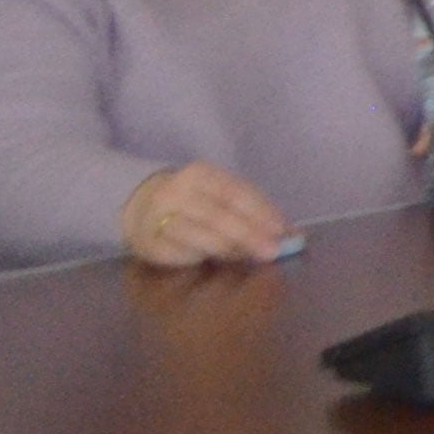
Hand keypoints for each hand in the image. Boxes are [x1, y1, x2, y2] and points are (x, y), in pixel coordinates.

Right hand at [121, 161, 290, 267]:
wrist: (140, 206)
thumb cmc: (197, 202)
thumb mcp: (222, 196)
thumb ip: (254, 211)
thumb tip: (293, 235)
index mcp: (200, 174)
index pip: (235, 192)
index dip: (260, 211)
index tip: (281, 230)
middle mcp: (176, 192)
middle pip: (217, 214)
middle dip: (248, 233)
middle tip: (272, 251)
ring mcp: (158, 218)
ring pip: (197, 234)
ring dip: (228, 247)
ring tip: (251, 256)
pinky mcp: (150, 244)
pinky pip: (180, 252)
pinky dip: (202, 256)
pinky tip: (219, 260)